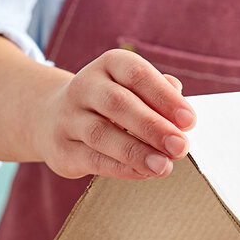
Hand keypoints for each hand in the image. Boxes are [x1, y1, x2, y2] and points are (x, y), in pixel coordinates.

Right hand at [33, 49, 195, 179]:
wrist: (50, 118)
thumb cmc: (109, 107)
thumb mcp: (133, 92)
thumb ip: (158, 98)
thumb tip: (182, 107)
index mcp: (109, 66)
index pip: (136, 74)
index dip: (164, 97)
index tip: (189, 120)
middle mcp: (85, 87)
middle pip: (118, 103)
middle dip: (153, 127)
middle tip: (180, 147)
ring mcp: (69, 118)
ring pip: (101, 133)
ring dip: (136, 151)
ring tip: (163, 166)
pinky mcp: (62, 149)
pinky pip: (92, 159)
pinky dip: (121, 168)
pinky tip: (144, 173)